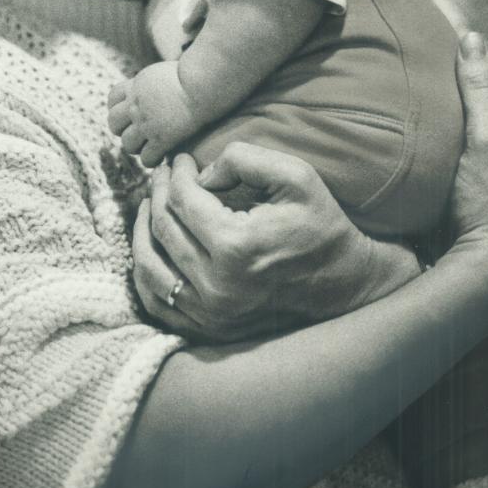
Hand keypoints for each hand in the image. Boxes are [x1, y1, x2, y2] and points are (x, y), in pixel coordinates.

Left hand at [108, 61, 204, 167]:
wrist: (203, 84)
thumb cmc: (193, 75)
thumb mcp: (164, 72)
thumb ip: (154, 82)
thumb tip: (156, 84)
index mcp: (136, 86)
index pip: (113, 99)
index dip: (119, 108)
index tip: (130, 113)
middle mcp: (136, 105)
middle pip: (113, 123)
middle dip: (123, 129)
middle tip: (137, 133)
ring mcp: (146, 124)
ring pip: (127, 144)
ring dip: (136, 147)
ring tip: (148, 147)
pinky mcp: (161, 139)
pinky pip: (147, 157)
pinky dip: (152, 160)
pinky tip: (162, 156)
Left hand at [130, 146, 416, 341]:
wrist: (345, 282)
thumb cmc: (320, 225)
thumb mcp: (296, 176)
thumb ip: (244, 158)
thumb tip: (201, 173)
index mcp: (235, 247)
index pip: (183, 200)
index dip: (177, 173)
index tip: (182, 159)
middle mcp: (217, 286)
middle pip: (162, 227)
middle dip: (158, 192)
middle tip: (165, 175)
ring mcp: (210, 313)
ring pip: (148, 264)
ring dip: (142, 228)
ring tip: (152, 203)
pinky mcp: (207, 329)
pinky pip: (155, 301)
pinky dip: (145, 270)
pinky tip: (152, 244)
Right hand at [447, 34, 487, 278]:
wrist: (483, 270)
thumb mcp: (487, 141)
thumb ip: (479, 89)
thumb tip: (471, 38)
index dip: (467, 75)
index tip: (432, 61)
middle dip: (463, 100)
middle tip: (424, 91)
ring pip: (482, 128)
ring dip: (456, 122)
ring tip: (425, 116)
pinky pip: (475, 151)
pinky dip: (455, 144)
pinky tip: (433, 144)